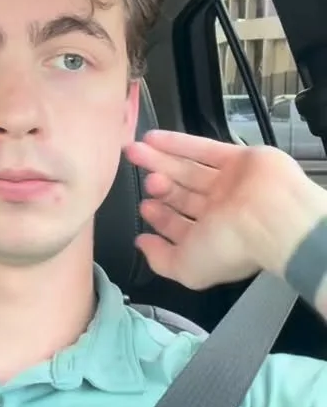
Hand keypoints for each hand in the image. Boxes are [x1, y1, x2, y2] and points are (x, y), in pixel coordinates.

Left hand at [124, 130, 325, 289]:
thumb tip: (143, 245)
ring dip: (161, 160)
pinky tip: (152, 138)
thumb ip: (160, 259)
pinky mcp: (238, 158)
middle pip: (183, 194)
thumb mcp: (186, 268)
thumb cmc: (230, 248)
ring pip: (189, 169)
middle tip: (141, 178)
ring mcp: (230, 183)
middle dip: (159, 186)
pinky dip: (177, 142)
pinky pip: (203, 148)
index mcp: (214, 238)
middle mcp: (222, 211)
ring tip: (134, 151)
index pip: (181, 225)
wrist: (271, 217)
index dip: (161, 216)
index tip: (144, 207)